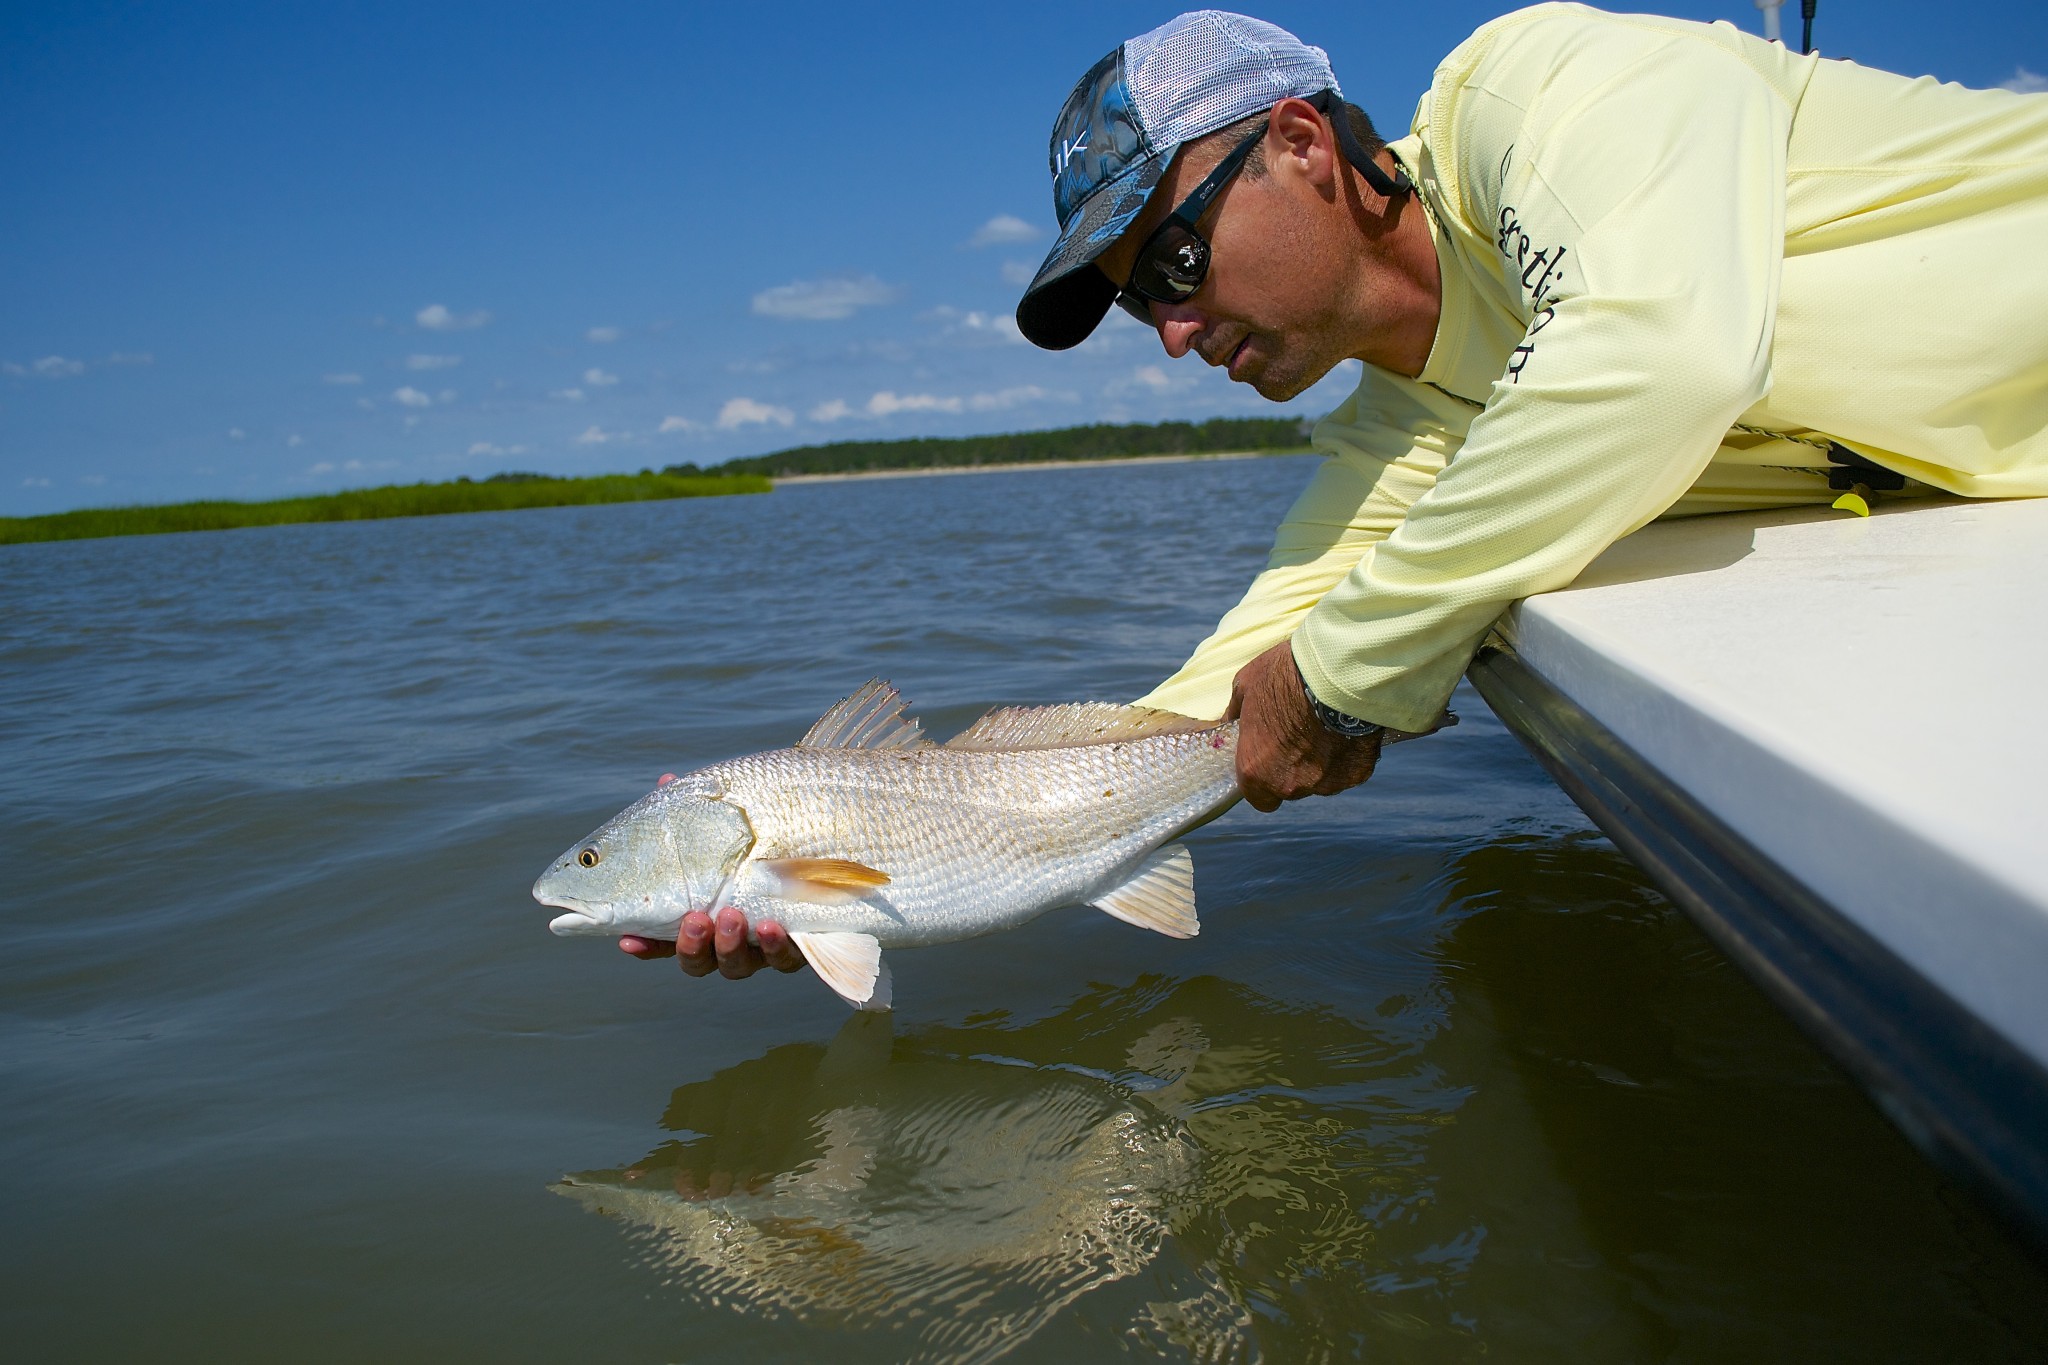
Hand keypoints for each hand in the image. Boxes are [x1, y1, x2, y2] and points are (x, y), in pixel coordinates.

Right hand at [615, 773, 808, 978]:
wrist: (834, 841)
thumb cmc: (768, 831)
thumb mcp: (732, 817)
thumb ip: (698, 808)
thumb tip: (667, 780)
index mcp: (702, 913)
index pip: (664, 938)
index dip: (646, 944)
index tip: (628, 940)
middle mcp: (727, 937)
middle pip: (699, 960)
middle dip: (692, 944)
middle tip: (695, 918)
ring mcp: (761, 946)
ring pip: (736, 965)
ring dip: (728, 944)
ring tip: (731, 915)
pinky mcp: (799, 947)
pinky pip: (785, 960)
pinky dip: (776, 946)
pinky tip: (771, 925)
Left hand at [1224, 640, 1382, 811]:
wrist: (1337, 674)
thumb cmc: (1285, 678)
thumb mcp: (1245, 685)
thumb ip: (1235, 712)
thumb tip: (1229, 720)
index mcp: (1255, 770)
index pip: (1258, 798)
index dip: (1263, 781)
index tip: (1268, 759)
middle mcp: (1289, 785)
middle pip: (1290, 788)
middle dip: (1292, 767)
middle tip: (1297, 734)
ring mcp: (1326, 784)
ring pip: (1321, 781)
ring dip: (1320, 763)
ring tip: (1323, 728)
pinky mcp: (1356, 774)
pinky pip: (1348, 770)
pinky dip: (1346, 756)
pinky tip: (1345, 730)